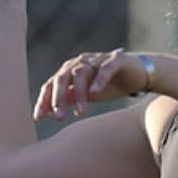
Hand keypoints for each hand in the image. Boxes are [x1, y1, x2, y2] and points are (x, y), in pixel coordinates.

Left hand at [33, 49, 151, 119]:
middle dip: (58, 97)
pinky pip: (105, 68)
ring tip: (80, 112)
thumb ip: (70, 98)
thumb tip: (49, 111)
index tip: (38, 118)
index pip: (52, 84)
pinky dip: (99, 80)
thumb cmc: (111, 85)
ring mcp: (98, 60)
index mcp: (71, 71)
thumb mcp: (88, 95)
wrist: (139, 74)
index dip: (44, 100)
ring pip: (82, 73)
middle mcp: (81, 62)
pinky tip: (95, 93)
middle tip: (59, 117)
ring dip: (79, 93)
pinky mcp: (116, 60)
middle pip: (62, 77)